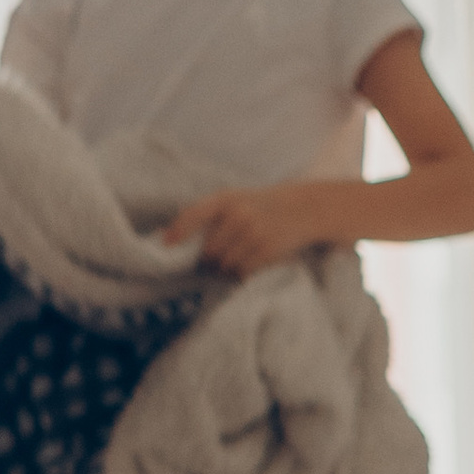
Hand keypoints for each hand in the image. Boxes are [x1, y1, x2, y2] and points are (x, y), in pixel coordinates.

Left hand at [160, 185, 336, 276]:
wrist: (306, 208)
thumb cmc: (264, 206)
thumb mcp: (237, 199)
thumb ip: (209, 214)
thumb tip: (170, 237)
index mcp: (226, 198)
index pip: (193, 215)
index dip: (178, 231)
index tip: (166, 245)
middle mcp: (238, 214)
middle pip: (209, 250)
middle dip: (206, 263)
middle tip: (208, 267)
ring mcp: (254, 232)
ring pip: (225, 265)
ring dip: (222, 272)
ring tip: (227, 269)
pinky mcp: (267, 250)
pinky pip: (243, 271)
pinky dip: (239, 275)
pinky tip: (242, 270)